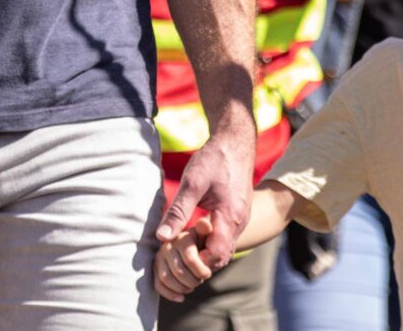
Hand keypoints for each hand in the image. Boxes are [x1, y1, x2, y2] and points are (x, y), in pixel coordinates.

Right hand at [153, 221, 215, 301]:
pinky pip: (158, 284)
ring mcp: (159, 257)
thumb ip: (207, 228)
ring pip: (166, 278)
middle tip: (200, 280)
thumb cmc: (205, 239)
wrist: (196, 242)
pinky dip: (170, 294)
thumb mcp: (208, 233)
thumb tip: (204, 223)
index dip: (201, 270)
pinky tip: (181, 297)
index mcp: (181, 237)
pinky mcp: (156, 267)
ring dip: (182, 287)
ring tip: (192, 286)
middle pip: (179, 272)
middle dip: (193, 281)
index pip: (190, 259)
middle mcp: (167, 246)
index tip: (208, 274)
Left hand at [156, 131, 251, 271]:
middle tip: (177, 252)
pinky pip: (227, 239)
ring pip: (225, 249)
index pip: (216, 256)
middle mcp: (240, 222)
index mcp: (230, 217)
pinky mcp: (239, 214)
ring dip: (205, 252)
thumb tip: (161, 237)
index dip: (196, 262)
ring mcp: (241, 219)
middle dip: (199, 261)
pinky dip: (211, 242)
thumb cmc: (215, 159)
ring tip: (184, 243)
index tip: (177, 254)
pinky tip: (194, 232)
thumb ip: (178, 211)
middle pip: (221, 258)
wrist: (235, 141)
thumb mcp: (192, 183)